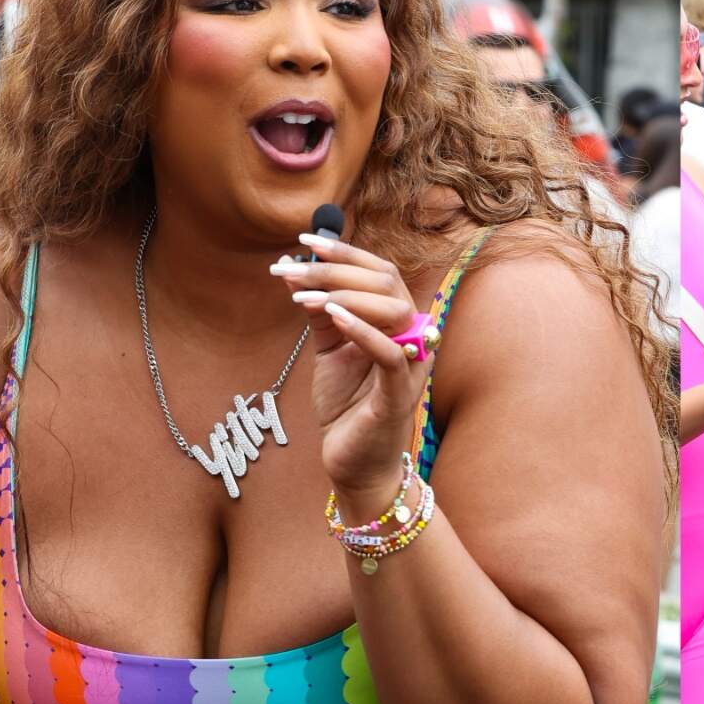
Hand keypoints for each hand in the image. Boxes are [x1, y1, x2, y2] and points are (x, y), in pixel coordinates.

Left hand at [274, 229, 439, 503]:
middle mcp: (412, 338)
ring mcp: (410, 366)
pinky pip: (391, 354)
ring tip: (302, 295)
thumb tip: (295, 272)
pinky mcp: (399, 395)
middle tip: (291, 267)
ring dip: (345, 295)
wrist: (354, 463)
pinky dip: (363, 330)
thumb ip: (321, 313)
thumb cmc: (347, 407)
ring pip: (393, 310)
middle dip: (336, 269)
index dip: (346, 254)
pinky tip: (331, 314)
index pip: (381, 274)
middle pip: (387, 283)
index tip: (305, 241)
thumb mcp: (329, 351)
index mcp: (398, 324)